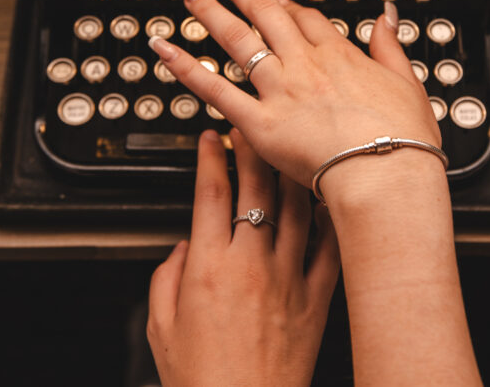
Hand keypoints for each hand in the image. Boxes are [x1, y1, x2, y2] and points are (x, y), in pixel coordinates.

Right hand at [147, 129, 339, 386]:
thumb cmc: (202, 380)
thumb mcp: (160, 328)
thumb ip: (166, 278)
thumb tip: (182, 248)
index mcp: (209, 269)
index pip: (210, 194)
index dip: (210, 158)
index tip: (210, 138)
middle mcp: (252, 265)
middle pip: (255, 189)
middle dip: (252, 149)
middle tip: (251, 128)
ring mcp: (289, 278)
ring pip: (296, 208)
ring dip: (291, 172)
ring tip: (290, 149)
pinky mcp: (316, 298)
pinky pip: (329, 247)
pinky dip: (329, 219)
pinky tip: (328, 198)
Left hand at [148, 0, 440, 187]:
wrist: (385, 173)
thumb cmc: (402, 141)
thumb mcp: (408, 84)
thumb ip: (390, 47)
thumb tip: (386, 18)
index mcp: (340, 56)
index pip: (305, 19)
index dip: (285, 4)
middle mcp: (305, 65)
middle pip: (266, 14)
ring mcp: (280, 90)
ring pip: (238, 40)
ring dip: (210, 12)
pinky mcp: (260, 123)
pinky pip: (215, 90)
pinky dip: (187, 68)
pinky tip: (167, 49)